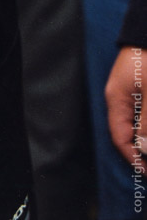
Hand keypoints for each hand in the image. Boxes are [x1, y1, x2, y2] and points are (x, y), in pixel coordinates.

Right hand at [106, 46, 146, 168]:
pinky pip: (140, 112)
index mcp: (116, 99)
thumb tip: (143, 147)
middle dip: (141, 148)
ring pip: (135, 122)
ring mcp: (128, 92)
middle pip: (127, 131)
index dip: (133, 156)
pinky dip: (146, 122)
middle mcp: (118, 98)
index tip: (146, 171)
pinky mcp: (139, 87)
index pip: (119, 136)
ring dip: (146, 134)